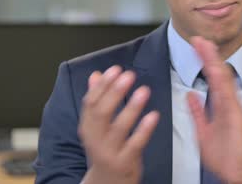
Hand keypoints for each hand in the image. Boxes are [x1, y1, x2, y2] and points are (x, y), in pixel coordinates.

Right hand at [79, 66, 159, 183]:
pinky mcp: (125, 162)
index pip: (91, 102)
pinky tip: (154, 115)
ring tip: (143, 90)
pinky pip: (135, 144)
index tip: (115, 69)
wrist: (106, 183)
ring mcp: (110, 152)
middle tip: (129, 75)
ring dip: (132, 107)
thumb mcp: (96, 127)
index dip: (103, 84)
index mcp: (87, 127)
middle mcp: (95, 139)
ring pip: (119, 128)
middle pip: (102, 113)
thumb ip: (96, 101)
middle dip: (115, 92)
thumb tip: (95, 75)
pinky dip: (144, 129)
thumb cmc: (105, 150)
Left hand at [187, 37, 241, 183]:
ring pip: (222, 79)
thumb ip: (197, 112)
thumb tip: (190, 95)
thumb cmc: (224, 155)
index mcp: (220, 105)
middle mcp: (228, 103)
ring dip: (213, 62)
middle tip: (198, 39)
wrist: (237, 172)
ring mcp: (233, 107)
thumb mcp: (203, 131)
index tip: (195, 47)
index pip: (210, 78)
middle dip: (208, 56)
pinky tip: (215, 67)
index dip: (203, 62)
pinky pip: (227, 93)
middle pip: (217, 74)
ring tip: (205, 46)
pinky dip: (222, 80)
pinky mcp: (236, 115)